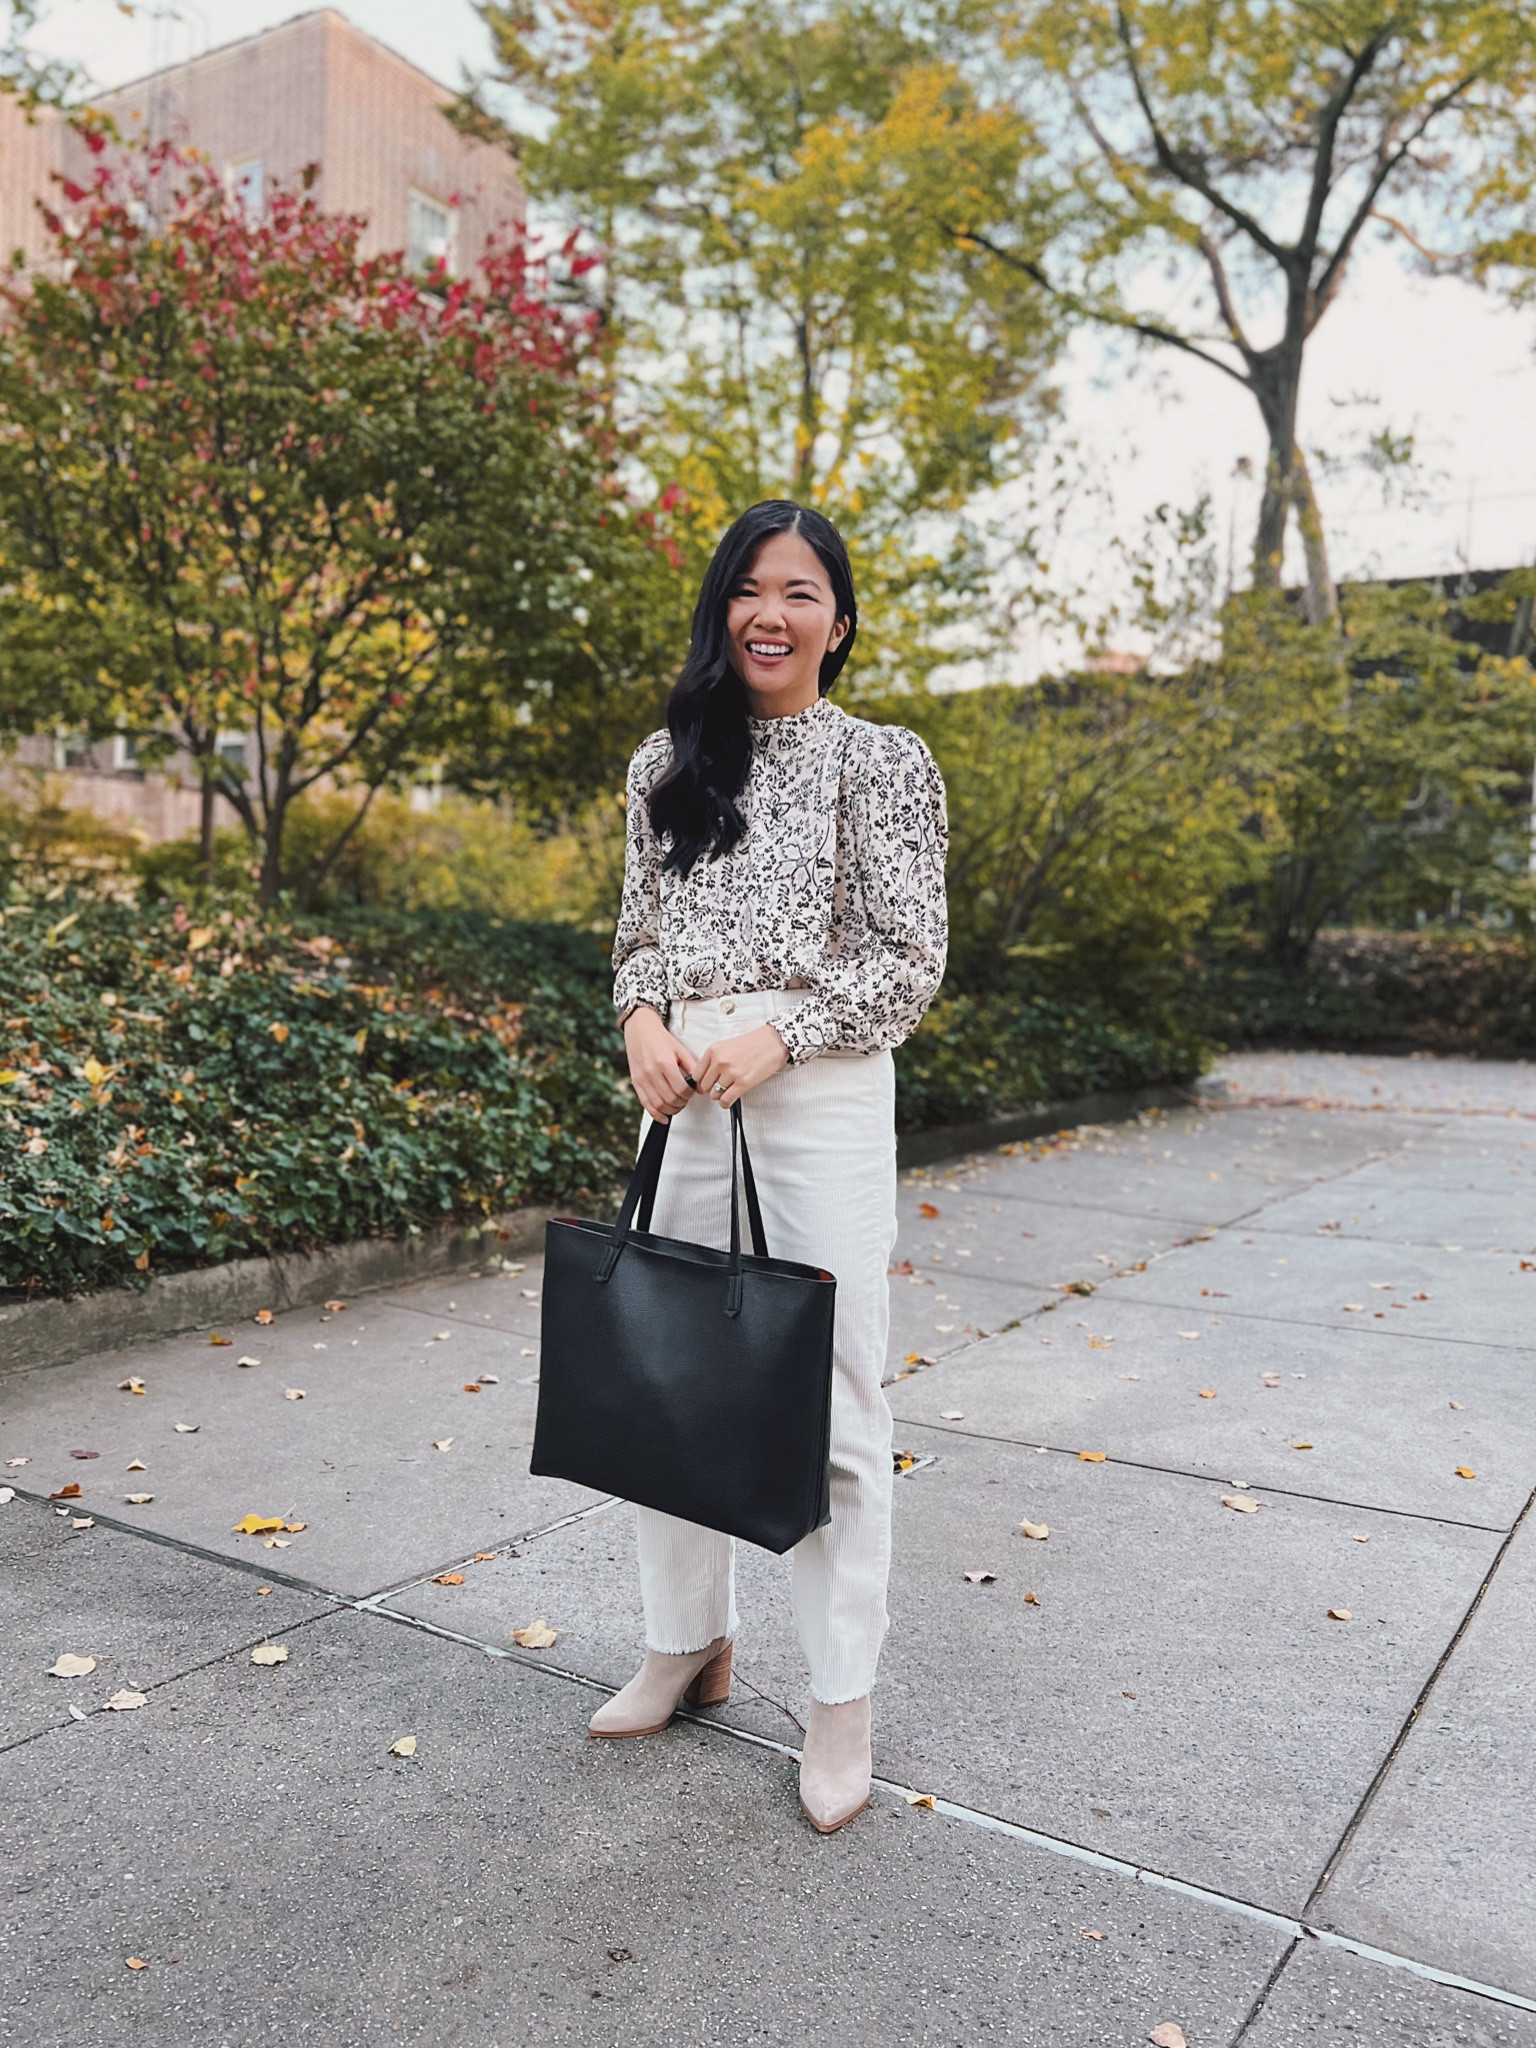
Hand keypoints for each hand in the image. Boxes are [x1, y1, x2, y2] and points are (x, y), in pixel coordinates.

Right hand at [622, 1005, 696, 1121]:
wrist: (640, 1030)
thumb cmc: (660, 1038)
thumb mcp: (680, 1049)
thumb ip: (692, 1067)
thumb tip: (700, 1086)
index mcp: (665, 1063)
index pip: (681, 1089)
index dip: (689, 1094)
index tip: (692, 1092)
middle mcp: (652, 1072)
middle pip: (670, 1099)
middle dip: (682, 1103)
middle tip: (686, 1099)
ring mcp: (642, 1079)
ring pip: (659, 1104)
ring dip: (671, 1110)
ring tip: (678, 1106)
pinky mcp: (636, 1083)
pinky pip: (646, 1104)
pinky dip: (656, 1114)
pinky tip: (664, 1117)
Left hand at [691, 1022, 789, 1108]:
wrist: (773, 1042)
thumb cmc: (754, 1043)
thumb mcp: (727, 1045)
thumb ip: (714, 1059)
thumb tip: (704, 1076)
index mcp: (714, 1050)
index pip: (696, 1073)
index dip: (700, 1081)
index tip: (705, 1083)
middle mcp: (720, 1061)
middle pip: (704, 1086)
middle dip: (711, 1088)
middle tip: (719, 1086)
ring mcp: (731, 1073)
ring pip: (714, 1094)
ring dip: (720, 1095)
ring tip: (728, 1090)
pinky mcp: (743, 1083)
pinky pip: (726, 1100)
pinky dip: (726, 1103)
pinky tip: (729, 1099)